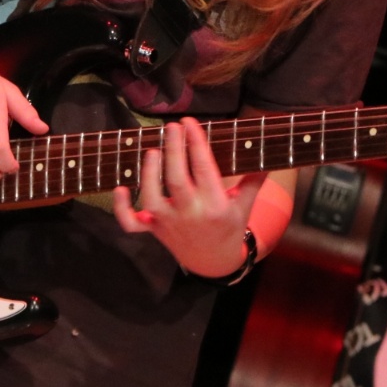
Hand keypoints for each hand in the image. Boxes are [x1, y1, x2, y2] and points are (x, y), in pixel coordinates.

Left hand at [112, 117, 264, 276]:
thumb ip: (253, 180)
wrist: (214, 263)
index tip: (191, 122)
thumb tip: (267, 156)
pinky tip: (120, 188)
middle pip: (176, 179)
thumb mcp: (245, 206)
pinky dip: (121, 208)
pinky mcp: (154, 229)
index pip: (204, 169)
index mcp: (214, 205)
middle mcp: (189, 213)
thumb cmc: (229, 228)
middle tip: (171, 126)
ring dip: (149, 174)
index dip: (196, 143)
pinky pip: (132, 222)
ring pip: (152, 198)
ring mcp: (168, 223)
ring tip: (153, 150)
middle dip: (173, 151)